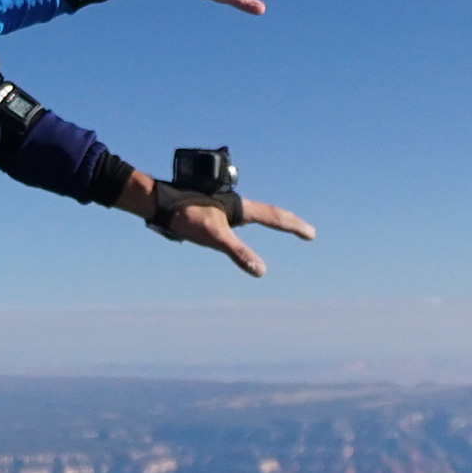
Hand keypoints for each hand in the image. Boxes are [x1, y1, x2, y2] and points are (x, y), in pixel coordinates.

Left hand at [119, 172, 318, 277]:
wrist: (158, 202)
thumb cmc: (185, 215)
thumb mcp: (214, 237)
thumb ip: (238, 252)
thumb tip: (261, 270)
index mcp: (240, 207)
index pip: (275, 218)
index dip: (294, 227)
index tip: (312, 234)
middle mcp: (234, 204)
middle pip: (268, 213)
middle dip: (287, 222)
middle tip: (304, 231)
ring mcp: (222, 205)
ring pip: (252, 213)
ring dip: (269, 218)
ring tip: (282, 224)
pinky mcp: (210, 209)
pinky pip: (236, 217)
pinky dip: (246, 221)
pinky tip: (238, 225)